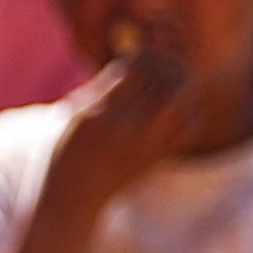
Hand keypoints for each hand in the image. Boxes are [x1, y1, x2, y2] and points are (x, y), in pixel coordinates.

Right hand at [47, 47, 199, 214]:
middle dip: (166, 63)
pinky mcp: (159, 156)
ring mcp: (147, 144)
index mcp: (98, 114)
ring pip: (183, 99)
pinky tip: (176, 108)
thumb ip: (98, 87)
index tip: (134, 54)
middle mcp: (126, 128)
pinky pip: (190, 126)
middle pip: (166, 79)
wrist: (72, 199)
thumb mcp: (68, 115)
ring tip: (169, 81)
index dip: (140, 53)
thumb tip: (128, 58)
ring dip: (181, 83)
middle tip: (157, 63)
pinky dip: (190, 110)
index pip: (135, 67)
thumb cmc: (61, 153)